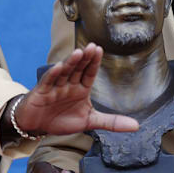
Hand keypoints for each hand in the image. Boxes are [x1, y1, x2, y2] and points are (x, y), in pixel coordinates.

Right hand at [13, 43, 138, 135]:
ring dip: (70, 63)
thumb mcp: (90, 121)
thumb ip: (112, 122)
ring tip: (79, 53)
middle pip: (78, 68)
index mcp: (81, 88)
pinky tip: (58, 67)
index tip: (100, 49)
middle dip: (85, 58)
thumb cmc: (62, 119)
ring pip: (64, 72)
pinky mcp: (41, 92)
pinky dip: (52, 75)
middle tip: (92, 47)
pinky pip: (48, 82)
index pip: (89, 72)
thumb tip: (136, 126)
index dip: (94, 62)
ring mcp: (55, 86)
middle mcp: (68, 84)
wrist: (37, 126)